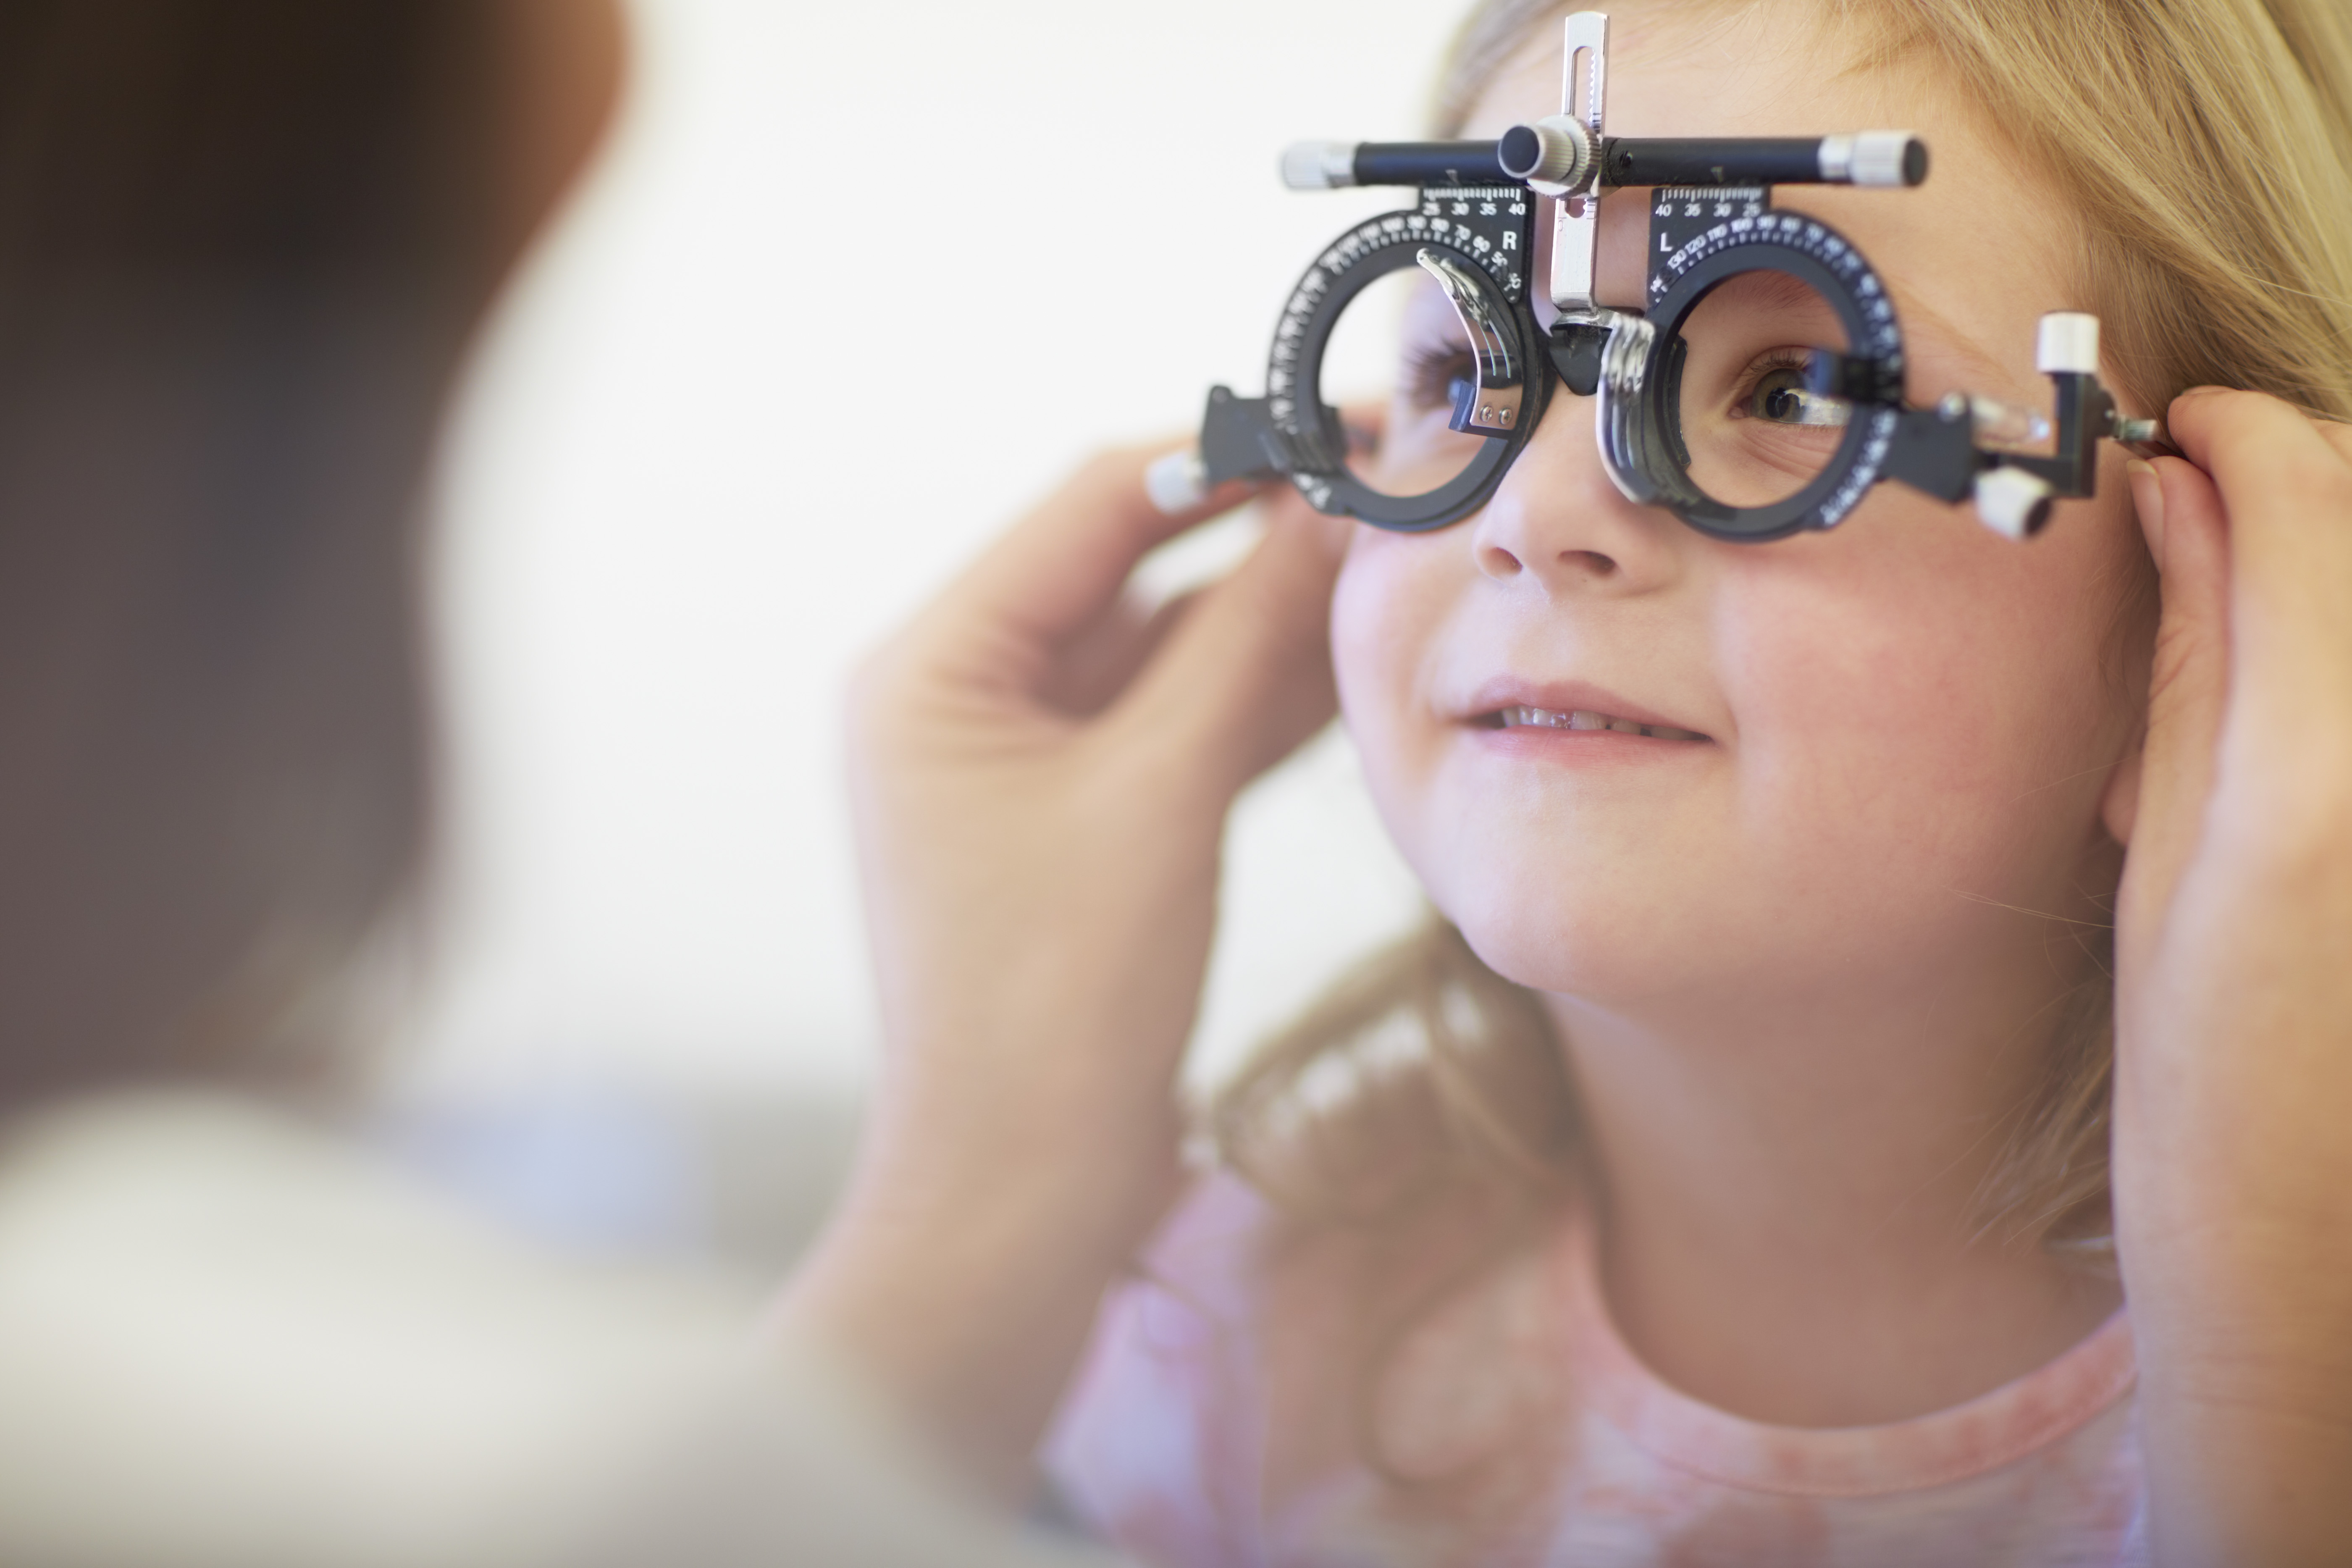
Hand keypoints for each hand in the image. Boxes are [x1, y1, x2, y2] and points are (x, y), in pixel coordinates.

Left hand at [779, 446, 1346, 1496]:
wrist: (1019, 1197)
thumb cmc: (1055, 1006)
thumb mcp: (1159, 797)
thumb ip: (1241, 644)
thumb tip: (1328, 512)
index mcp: (931, 666)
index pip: (1092, 504)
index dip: (1224, 454)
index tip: (1344, 424)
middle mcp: (959, 696)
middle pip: (1129, 568)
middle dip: (1259, 536)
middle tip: (1391, 491)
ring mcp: (1018, 763)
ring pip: (1163, 652)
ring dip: (1269, 621)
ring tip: (1392, 572)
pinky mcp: (1076, 824)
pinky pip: (1173, 729)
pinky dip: (1253, 704)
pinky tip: (1352, 673)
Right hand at [2106, 390, 2351, 1565]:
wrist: (2329, 1291)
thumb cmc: (2209, 1116)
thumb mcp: (2162, 877)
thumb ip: (2191, 676)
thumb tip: (2182, 510)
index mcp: (2315, 768)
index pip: (2307, 500)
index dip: (2246, 434)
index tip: (2185, 425)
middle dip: (2304, 487)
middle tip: (2204, 515)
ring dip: (2333, 577)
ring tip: (2251, 629)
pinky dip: (2340, 673)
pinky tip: (2293, 731)